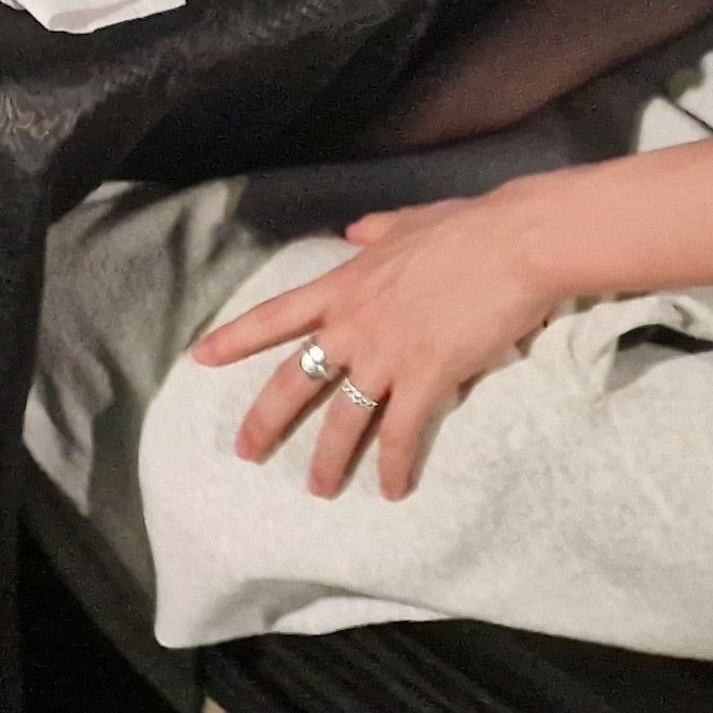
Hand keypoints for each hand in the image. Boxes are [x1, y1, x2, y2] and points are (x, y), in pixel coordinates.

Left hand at [188, 189, 570, 500]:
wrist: (512, 244)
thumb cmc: (463, 228)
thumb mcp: (405, 222)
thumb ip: (374, 232)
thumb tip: (355, 231)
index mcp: (343, 286)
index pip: (275, 315)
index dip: (235, 338)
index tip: (201, 357)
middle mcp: (353, 325)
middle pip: (296, 379)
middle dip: (266, 419)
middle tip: (244, 451)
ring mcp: (387, 354)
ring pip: (344, 418)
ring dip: (330, 459)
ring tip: (319, 489)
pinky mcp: (427, 378)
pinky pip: (403, 433)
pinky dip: (396, 465)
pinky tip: (394, 490)